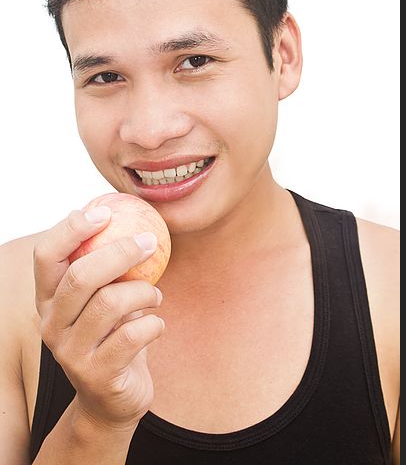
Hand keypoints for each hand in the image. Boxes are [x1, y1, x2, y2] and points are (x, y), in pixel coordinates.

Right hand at [33, 206, 164, 430]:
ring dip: (145, 291)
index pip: (46, 255)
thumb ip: (105, 264)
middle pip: (81, 275)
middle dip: (121, 251)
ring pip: (111, 302)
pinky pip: (133, 334)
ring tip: (156, 295)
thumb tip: (117, 208)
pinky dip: (154, 322)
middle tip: (150, 242)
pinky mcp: (97, 374)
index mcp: (49, 298)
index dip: (72, 229)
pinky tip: (156, 323)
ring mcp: (70, 352)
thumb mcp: (103, 297)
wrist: (112, 399)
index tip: (105, 212)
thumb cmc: (112, 335)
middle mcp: (51, 324)